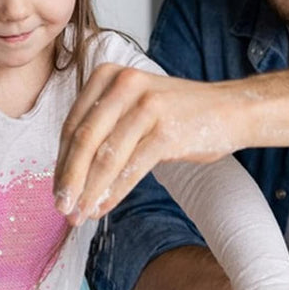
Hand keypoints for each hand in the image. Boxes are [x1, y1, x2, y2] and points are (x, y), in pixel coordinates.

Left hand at [54, 64, 241, 223]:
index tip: (57, 189)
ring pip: (106, 157)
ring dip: (89, 191)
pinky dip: (114, 192)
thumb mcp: (136, 105)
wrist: (231, 109)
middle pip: (84, 140)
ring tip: (81, 214)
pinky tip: (104, 207)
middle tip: (62, 207)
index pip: (74, 125)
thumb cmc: (181, 113)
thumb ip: (105, 126)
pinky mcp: (166, 130)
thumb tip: (71, 171)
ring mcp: (147, 107)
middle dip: (69, 179)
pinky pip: (131, 168)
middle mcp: (125, 84)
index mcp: (109, 75)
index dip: (61, 161)